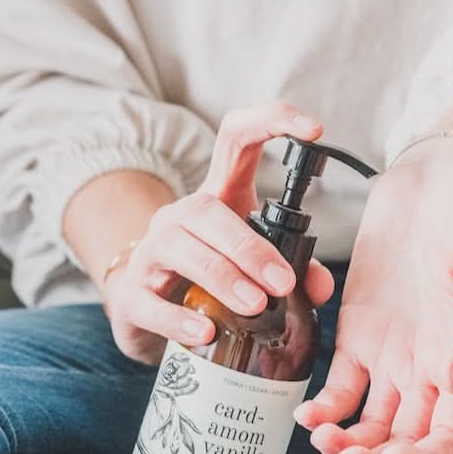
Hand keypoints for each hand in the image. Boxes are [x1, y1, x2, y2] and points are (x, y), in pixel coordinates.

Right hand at [104, 102, 335, 362]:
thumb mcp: (251, 264)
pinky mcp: (131, 296)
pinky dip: (179, 320)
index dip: (274, 120)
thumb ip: (294, 268)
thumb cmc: (206, 275)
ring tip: (255, 306)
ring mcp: (150, 253)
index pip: (238, 137)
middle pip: (208, 211)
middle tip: (283, 283)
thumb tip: (321, 288)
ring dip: (223, 278)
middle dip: (250, 247)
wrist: (142, 305)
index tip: (315, 130)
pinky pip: (151, 304)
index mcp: (218, 195)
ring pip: (181, 250)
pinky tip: (205, 333)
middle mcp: (181, 215)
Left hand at [295, 135, 452, 453]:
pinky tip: (307, 413)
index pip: (450, 442)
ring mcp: (390, 354)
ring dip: (345, 445)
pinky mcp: (357, 331)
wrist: (434, 175)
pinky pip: (339, 387)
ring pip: (367, 425)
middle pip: (402, 445)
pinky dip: (324, 409)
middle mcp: (429, 369)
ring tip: (321, 437)